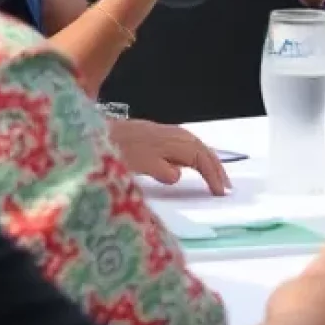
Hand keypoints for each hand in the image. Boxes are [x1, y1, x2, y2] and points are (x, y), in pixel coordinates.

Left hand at [109, 117, 229, 195]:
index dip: (213, 175)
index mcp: (174, 142)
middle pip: (203, 150)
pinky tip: (192, 165)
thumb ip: (162, 170)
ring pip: (195, 147)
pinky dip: (195, 157)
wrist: (98, 131)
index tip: (221, 192)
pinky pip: (186, 146)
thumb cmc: (118, 149)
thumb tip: (178, 176)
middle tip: (226, 187)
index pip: (201, 159)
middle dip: (216, 168)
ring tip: (216, 177)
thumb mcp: (140, 164)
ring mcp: (167, 133)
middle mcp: (175, 135)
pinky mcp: (158, 136)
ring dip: (207, 162)